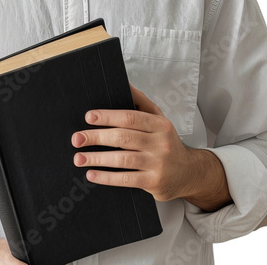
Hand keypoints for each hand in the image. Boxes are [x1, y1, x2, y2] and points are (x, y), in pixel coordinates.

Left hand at [70, 84, 230, 208]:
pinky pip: (126, 179)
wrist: (190, 173)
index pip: (130, 117)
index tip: (88, 117)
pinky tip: (91, 174)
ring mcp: (158, 164)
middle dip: (96, 137)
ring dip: (96, 159)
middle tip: (76, 139)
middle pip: (122, 137)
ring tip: (78, 158)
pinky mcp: (154, 182)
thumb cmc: (166, 142)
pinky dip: (106, 177)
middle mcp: (160, 143)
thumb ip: (140, 102)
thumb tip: (123, 82)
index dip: (107, 116)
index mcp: (160, 124)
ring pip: (122, 159)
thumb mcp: (159, 120)